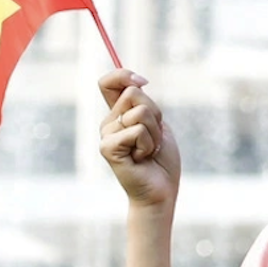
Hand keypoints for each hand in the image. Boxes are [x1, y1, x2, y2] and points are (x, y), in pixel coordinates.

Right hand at [97, 69, 181, 211]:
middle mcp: (108, 123)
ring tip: (149, 150)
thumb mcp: (158, 125)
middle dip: (155, 114)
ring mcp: (106, 135)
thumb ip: (144, 104)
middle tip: (153, 138)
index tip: (142, 82)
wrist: (160, 191)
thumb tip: (136, 82)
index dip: (123, 75)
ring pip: (140, 112)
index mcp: (118, 115)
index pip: (109, 82)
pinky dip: (149, 144)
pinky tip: (142, 159)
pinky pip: (137, 130)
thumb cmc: (161, 161)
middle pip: (133, 94)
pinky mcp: (107, 148)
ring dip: (155, 133)